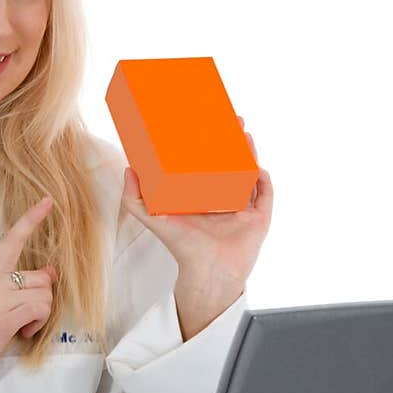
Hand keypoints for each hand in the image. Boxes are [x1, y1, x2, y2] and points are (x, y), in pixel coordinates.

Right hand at [0, 196, 57, 392]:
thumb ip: (16, 286)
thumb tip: (49, 273)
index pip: (11, 240)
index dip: (32, 219)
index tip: (48, 202)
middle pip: (41, 277)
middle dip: (42, 298)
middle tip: (26, 316)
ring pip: (44, 293)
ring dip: (40, 314)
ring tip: (20, 326)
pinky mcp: (3, 317)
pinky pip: (40, 308)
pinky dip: (37, 324)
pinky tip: (22, 332)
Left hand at [121, 117, 272, 333]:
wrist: (208, 271)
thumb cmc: (183, 247)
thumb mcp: (153, 219)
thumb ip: (135, 198)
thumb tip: (129, 170)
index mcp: (202, 196)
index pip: (206, 163)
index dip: (208, 144)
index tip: (206, 124)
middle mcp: (222, 199)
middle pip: (230, 162)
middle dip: (233, 141)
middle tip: (232, 121)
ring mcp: (242, 208)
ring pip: (249, 174)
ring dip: (249, 153)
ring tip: (245, 134)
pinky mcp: (258, 218)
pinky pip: (264, 194)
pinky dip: (263, 180)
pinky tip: (257, 167)